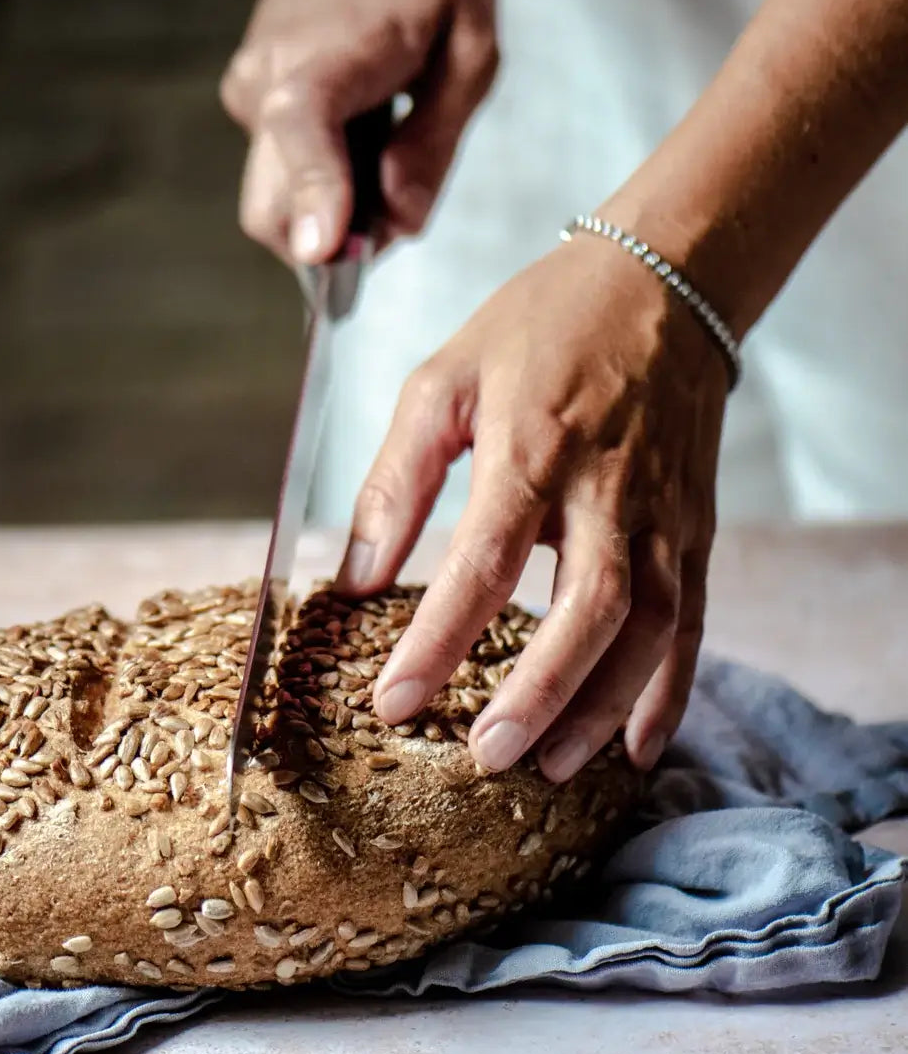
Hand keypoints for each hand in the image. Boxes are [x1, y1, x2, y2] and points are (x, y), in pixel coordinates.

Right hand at [220, 0, 496, 262]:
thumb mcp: (469, 53)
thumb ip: (433, 144)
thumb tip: (399, 222)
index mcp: (328, 54)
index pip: (303, 127)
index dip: (314, 193)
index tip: (324, 249)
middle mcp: (267, 78)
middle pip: (272, 205)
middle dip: (328, 241)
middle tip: (391, 215)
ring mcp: (247, 96)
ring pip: (274, 201)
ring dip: (328, 211)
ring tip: (381, 151)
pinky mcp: (246, 106)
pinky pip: (277, 175)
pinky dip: (318, 184)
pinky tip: (356, 134)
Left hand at [336, 233, 728, 780]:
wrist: (662, 284)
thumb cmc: (538, 329)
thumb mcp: (440, 380)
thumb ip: (395, 481)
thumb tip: (355, 579)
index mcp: (533, 446)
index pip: (483, 563)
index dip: (437, 640)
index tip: (392, 702)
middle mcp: (609, 488)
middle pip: (588, 610)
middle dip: (538, 695)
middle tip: (485, 759)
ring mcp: (665, 512)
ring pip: (652, 629)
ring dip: (603, 707)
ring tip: (550, 768)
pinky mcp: (698, 528)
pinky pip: (695, 622)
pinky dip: (670, 691)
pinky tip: (634, 745)